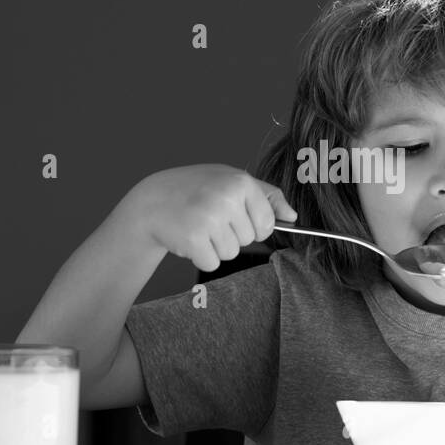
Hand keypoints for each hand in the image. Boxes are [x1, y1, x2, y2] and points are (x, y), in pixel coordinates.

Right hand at [126, 165, 298, 272]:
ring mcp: (209, 219)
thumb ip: (266, 196)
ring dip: (216, 247)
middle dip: (231, 235)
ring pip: (231, 253)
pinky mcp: (193, 239)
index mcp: (240, 181)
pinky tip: (189, 238)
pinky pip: (212, 263)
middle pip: (249, 240)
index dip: (254, 226)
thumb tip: (292, 217)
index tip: (235, 217)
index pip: (268, 223)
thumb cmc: (197, 190)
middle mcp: (226, 198)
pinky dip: (201, 257)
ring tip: (199, 226)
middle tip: (209, 218)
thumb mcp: (231, 181)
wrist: (152, 201)